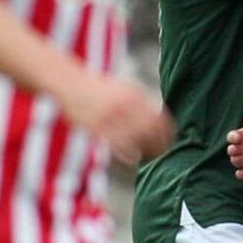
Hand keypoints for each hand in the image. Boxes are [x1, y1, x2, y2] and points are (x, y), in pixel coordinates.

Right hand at [58, 75, 174, 164]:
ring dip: (145, 151)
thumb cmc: (100, 88)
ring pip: (137, 140)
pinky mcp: (97, 127)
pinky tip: (132, 158)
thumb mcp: (126, 88)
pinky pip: (118, 145)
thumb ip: (142, 102)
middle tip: (159, 152)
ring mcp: (111, 116)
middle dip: (159, 144)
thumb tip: (158, 118)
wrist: (72, 83)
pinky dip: (129, 154)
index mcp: (136, 96)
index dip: (167, 133)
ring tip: (146, 157)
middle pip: (151, 131)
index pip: (160, 118)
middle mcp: (126, 105)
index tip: (169, 140)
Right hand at [226, 114, 242, 179]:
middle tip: (237, 149)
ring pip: (235, 161)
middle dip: (232, 150)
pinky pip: (242, 174)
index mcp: (241, 137)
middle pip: (230, 151)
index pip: (231, 137)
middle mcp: (241, 149)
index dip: (232, 138)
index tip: (238, 137)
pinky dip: (241, 174)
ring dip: (237, 160)